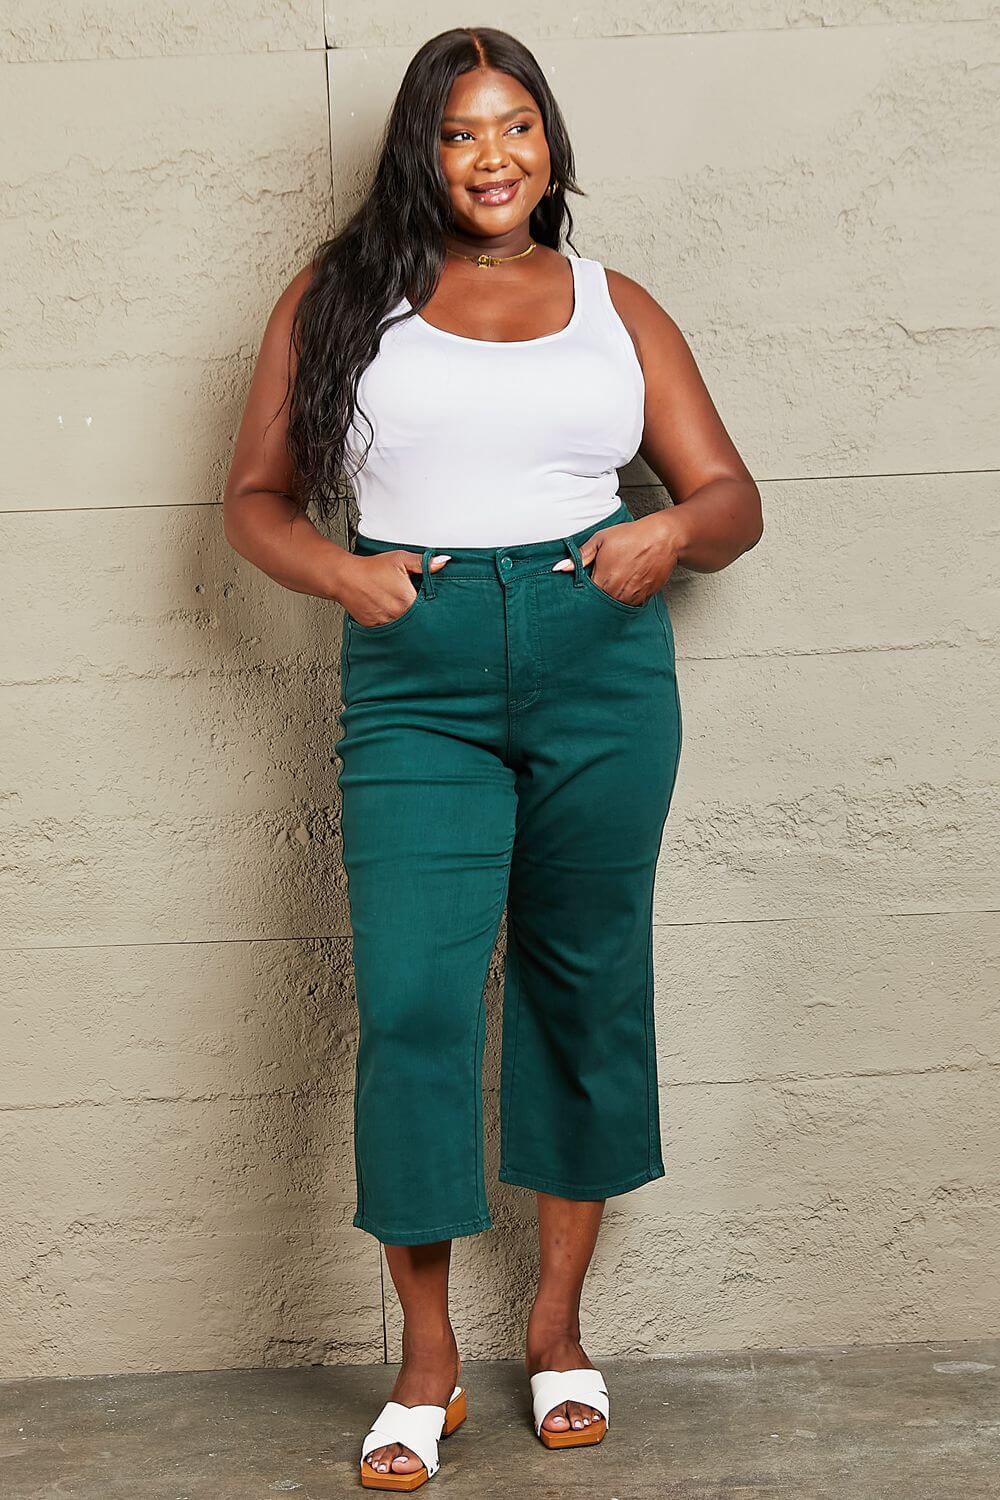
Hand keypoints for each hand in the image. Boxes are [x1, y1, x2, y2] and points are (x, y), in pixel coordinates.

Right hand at [337, 550, 450, 627]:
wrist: (345, 578)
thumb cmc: (371, 568)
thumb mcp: (400, 559)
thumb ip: (423, 563)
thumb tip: (443, 562)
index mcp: (408, 601)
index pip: (429, 609)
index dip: (431, 605)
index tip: (429, 600)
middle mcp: (399, 616)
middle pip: (417, 620)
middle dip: (419, 613)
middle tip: (414, 604)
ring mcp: (386, 624)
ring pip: (404, 626)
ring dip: (406, 620)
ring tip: (398, 606)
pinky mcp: (375, 628)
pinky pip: (390, 630)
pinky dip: (392, 623)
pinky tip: (388, 612)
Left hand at [550, 512, 682, 605]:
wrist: (663, 538)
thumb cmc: (631, 536)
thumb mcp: (600, 540)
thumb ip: (580, 557)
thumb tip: (560, 568)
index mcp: (603, 581)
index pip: (584, 598)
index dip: (580, 595)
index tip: (578, 592)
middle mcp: (617, 594)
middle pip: (598, 606)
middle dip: (593, 601)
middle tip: (592, 593)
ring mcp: (632, 598)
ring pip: (614, 607)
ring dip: (609, 601)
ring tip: (611, 587)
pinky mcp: (644, 599)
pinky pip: (629, 605)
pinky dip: (624, 600)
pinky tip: (623, 588)